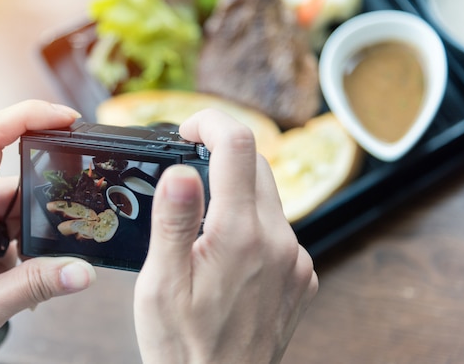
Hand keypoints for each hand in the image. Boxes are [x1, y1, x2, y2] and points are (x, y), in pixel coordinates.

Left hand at [0, 100, 95, 363]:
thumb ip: (36, 287)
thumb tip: (82, 271)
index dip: (28, 116)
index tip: (66, 118)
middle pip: (14, 183)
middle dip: (41, 213)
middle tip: (54, 248)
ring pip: (10, 208)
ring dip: (25, 239)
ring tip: (16, 277)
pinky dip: (14, 248)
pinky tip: (8, 277)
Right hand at [134, 109, 317, 363]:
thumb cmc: (185, 345)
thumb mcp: (162, 284)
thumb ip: (174, 221)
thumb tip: (180, 171)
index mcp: (241, 235)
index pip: (237, 146)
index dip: (211, 122)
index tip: (188, 130)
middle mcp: (279, 241)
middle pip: (256, 165)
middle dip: (221, 155)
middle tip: (187, 172)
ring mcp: (296, 260)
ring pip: (268, 198)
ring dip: (236, 194)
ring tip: (202, 227)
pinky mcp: (302, 276)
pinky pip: (278, 230)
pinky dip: (253, 225)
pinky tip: (229, 255)